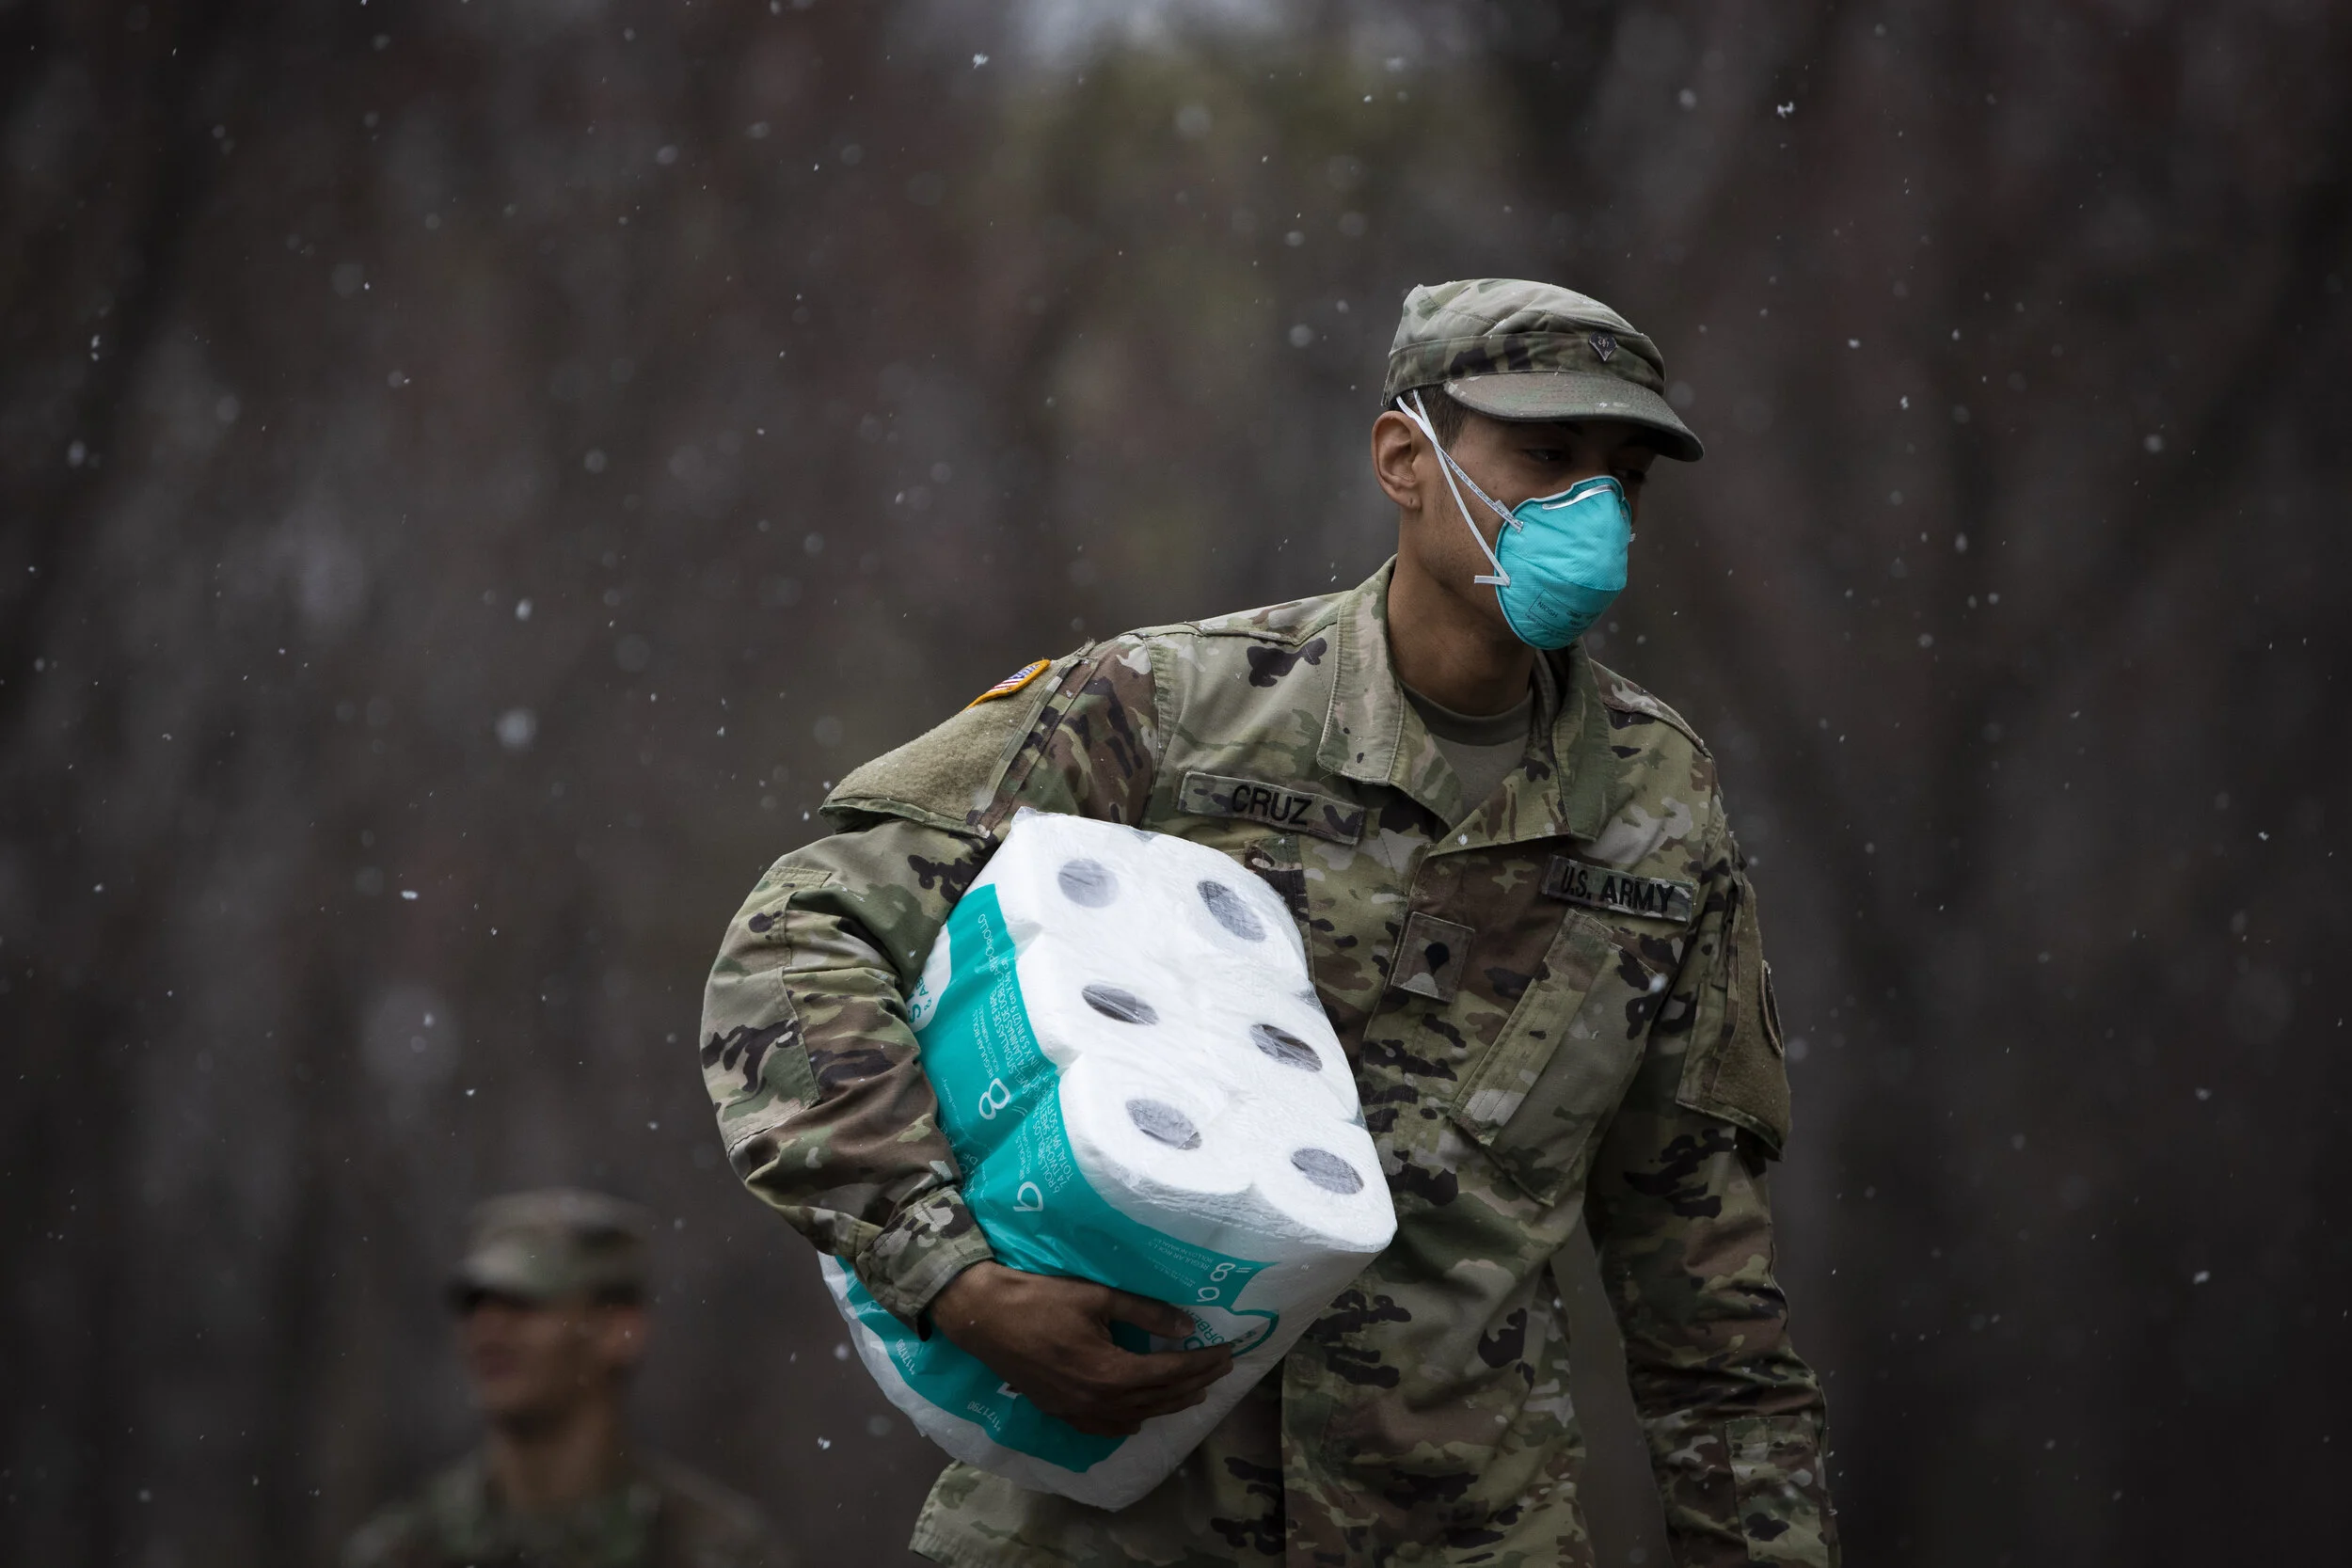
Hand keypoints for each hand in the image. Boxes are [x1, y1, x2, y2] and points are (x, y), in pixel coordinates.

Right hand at [930, 1262, 1234, 1436]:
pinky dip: (1132, 1420)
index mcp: (1112, 1372)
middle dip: (1195, 1384)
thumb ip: (1145, 1313)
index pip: (1171, 1374)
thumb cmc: (1040, 1298)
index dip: (1203, 1364)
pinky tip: (1142, 1413)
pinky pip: (1106, 1427)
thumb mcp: (1098, 1297)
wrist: (983, 1317)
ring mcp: (1078, 1412)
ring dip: (1170, 1405)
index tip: (1229, 1352)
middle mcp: (1099, 1401)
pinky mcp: (1061, 1412)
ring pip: (1137, 1415)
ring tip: (1195, 1392)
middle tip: (1221, 1370)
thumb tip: (1188, 1327)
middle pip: (1160, 1399)